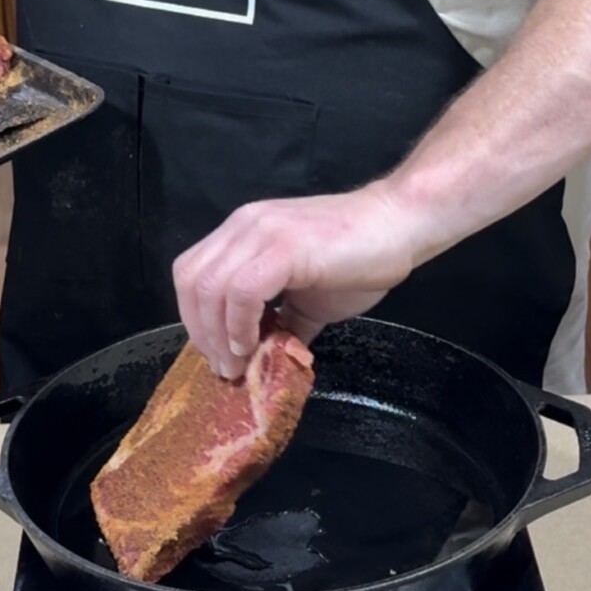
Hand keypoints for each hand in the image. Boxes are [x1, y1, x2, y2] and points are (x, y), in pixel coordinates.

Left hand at [173, 183, 413, 379]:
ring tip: (239, 363)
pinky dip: (241, 323)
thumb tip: (268, 361)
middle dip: (201, 333)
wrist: (399, 224)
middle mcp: (243, 226)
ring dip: (219, 335)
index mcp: (242, 232)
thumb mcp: (308, 297)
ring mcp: (262, 232)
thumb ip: (282, 321)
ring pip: (210, 287)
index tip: (218, 354)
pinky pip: (243, 290)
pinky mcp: (285, 246)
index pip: (191, 274)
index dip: (195, 319)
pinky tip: (256, 343)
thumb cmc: (360, 257)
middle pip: (191, 281)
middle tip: (225, 366)